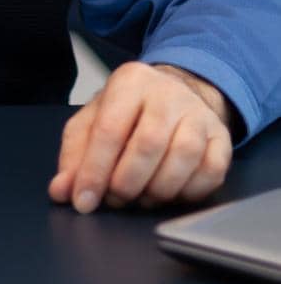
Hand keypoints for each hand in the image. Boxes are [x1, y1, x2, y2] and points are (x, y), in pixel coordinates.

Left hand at [48, 61, 232, 213]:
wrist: (175, 94)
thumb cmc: (128, 112)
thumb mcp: (93, 122)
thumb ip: (75, 156)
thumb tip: (62, 191)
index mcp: (129, 82)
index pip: (109, 130)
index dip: (94, 171)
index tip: (83, 201)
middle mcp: (167, 94)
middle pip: (148, 144)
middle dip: (126, 183)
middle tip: (114, 200)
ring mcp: (199, 114)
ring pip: (183, 157)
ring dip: (158, 190)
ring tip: (140, 197)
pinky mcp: (222, 138)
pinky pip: (211, 172)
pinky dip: (188, 192)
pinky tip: (170, 193)